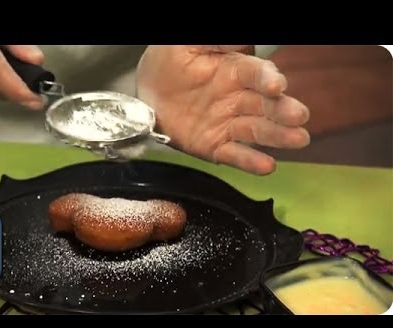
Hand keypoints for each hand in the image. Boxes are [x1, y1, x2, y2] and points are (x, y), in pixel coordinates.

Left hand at [136, 45, 309, 174]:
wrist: (147, 92)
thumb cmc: (169, 62)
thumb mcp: (189, 45)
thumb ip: (217, 43)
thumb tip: (245, 42)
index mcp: (235, 70)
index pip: (256, 74)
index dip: (267, 79)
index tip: (277, 85)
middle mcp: (237, 98)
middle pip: (265, 105)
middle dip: (283, 111)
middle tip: (299, 117)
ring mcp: (227, 124)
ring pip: (257, 130)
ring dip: (277, 136)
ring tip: (297, 139)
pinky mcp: (215, 146)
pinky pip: (234, 154)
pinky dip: (250, 161)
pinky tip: (266, 166)